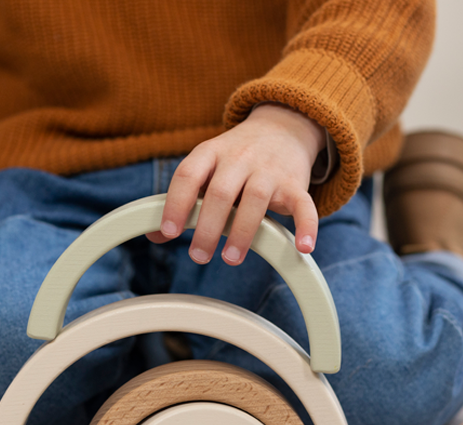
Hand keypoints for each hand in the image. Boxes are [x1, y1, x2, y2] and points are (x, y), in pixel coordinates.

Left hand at [147, 103, 325, 263]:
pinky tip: (304, 248)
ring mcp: (269, 169)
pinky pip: (303, 204)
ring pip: (255, 199)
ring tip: (230, 258)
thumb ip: (183, 200)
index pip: (188, 175)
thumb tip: (155, 235)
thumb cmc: (235, 159)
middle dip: (207, 227)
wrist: (283, 127)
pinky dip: (307, 225)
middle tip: (198, 256)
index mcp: (210, 153)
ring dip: (242, 232)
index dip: (176, 203)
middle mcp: (239, 158)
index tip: (169, 232)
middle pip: (220, 192)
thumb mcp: (205, 169)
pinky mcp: (296, 183)